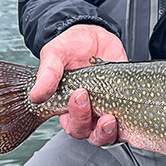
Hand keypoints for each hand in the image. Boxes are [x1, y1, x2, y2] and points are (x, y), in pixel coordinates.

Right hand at [29, 24, 126, 145]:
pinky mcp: (126, 98)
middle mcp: (89, 111)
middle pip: (89, 132)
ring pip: (109, 133)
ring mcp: (108, 106)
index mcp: (68, 106)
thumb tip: (35, 96)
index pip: (71, 124)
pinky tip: (127, 109)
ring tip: (110, 118)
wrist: (92, 32)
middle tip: (90, 100)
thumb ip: (47, 74)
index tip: (77, 95)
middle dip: (90, 123)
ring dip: (108, 131)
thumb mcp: (55, 54)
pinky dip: (130, 120)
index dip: (75, 116)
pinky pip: (130, 118)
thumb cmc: (70, 46)